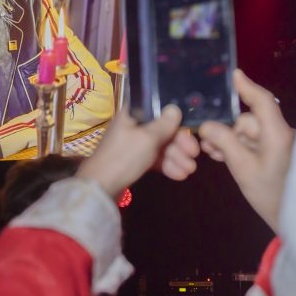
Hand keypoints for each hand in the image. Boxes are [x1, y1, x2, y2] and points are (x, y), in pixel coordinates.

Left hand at [77, 106, 199, 198]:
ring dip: (177, 157)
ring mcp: (134, 145)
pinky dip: (167, 166)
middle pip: (163, 131)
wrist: (101, 187)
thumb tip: (174, 108)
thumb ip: (164, 124)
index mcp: (134, 114)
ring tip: (189, 171)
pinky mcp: (134, 161)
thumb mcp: (147, 138)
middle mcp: (134, 126)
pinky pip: (154, 160)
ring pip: (161, 147)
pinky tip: (179, 175)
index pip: (160, 112)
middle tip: (194, 156)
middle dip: (180, 144)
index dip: (177, 122)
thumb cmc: (124, 156)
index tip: (192, 133)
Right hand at [198, 69, 293, 231]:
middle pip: (249, 120)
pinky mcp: (276, 156)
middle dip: (226, 128)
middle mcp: (280, 134)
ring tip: (211, 154)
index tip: (233, 74)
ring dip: (229, 140)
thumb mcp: (243, 168)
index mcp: (277, 132)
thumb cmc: (271, 193)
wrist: (294, 219)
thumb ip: (225, 142)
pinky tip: (223, 158)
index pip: (262, 101)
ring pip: (248, 133)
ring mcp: (279, 145)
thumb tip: (208, 125)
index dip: (247, 86)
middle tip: (204, 142)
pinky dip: (239, 148)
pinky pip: (254, 144)